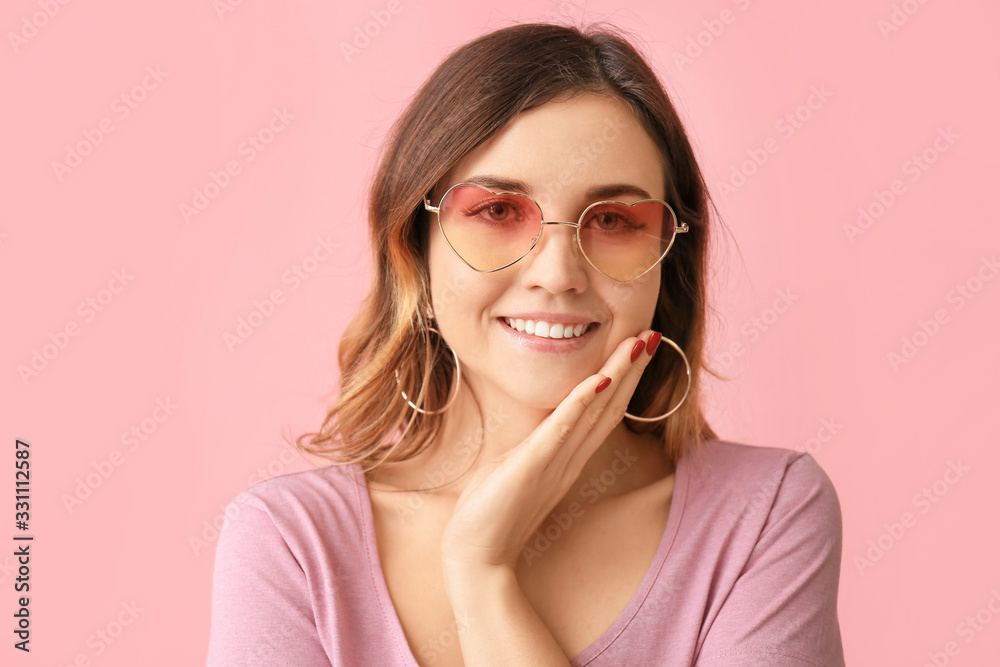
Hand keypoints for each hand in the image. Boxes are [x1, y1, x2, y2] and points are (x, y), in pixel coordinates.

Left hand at [439, 329, 661, 575]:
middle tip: (653, 334)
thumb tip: (540, 423)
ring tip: (638, 343)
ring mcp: (555, 461)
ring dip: (618, 375)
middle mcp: (570, 458)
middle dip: (632, 369)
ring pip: (596, 411)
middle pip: (611, 406)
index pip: (603, 412)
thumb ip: (535, 446)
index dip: (624, 380)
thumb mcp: (518, 468)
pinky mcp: (534, 466)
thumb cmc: (491, 513)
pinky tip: (599, 379)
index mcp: (567, 458)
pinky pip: (562, 429)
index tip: (637, 347)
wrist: (477, 558)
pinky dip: (582, 403)